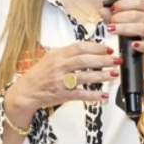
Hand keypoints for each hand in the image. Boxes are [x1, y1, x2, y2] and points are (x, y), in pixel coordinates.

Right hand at [4, 41, 118, 127]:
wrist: (27, 92)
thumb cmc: (40, 74)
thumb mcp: (51, 57)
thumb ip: (67, 53)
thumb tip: (87, 49)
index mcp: (58, 54)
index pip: (80, 47)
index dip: (96, 47)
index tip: (108, 49)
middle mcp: (60, 66)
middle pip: (85, 60)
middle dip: (103, 60)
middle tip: (116, 60)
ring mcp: (61, 81)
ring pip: (85, 77)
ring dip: (102, 76)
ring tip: (114, 74)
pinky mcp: (62, 95)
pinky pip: (81, 95)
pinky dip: (93, 95)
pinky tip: (104, 95)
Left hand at [107, 0, 143, 65]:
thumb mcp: (134, 23)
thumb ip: (118, 16)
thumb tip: (102, 10)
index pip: (137, 2)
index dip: (123, 4)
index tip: (112, 8)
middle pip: (137, 14)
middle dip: (120, 17)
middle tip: (110, 22)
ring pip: (141, 27)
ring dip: (125, 28)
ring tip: (112, 30)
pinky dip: (140, 45)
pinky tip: (132, 45)